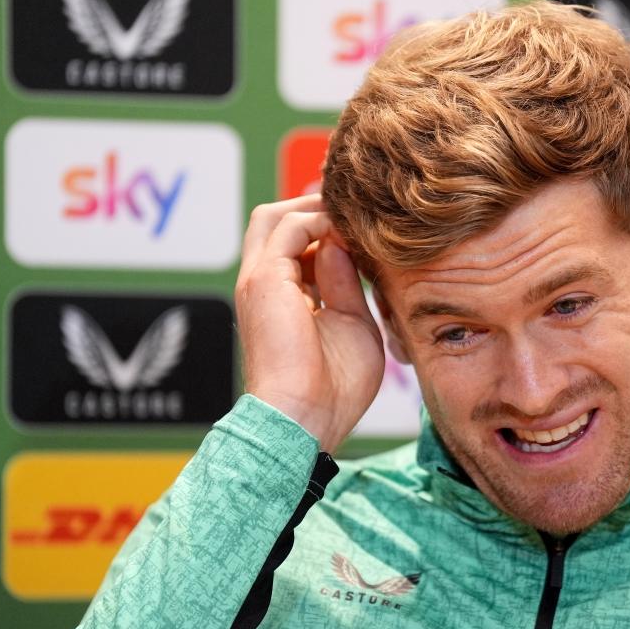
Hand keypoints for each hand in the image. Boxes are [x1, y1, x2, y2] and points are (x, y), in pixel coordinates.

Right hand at [234, 194, 384, 449]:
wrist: (304, 419)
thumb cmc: (333, 389)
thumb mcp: (353, 324)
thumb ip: (348, 283)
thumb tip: (343, 245)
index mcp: (282, 297)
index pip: (297, 245)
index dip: (330, 231)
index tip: (369, 233)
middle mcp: (264, 284)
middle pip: (277, 222)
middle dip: (316, 210)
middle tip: (358, 216)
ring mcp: (259, 279)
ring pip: (276, 216)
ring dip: (317, 210)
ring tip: (355, 219)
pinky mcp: (265, 278)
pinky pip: (290, 227)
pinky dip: (320, 219)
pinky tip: (351, 233)